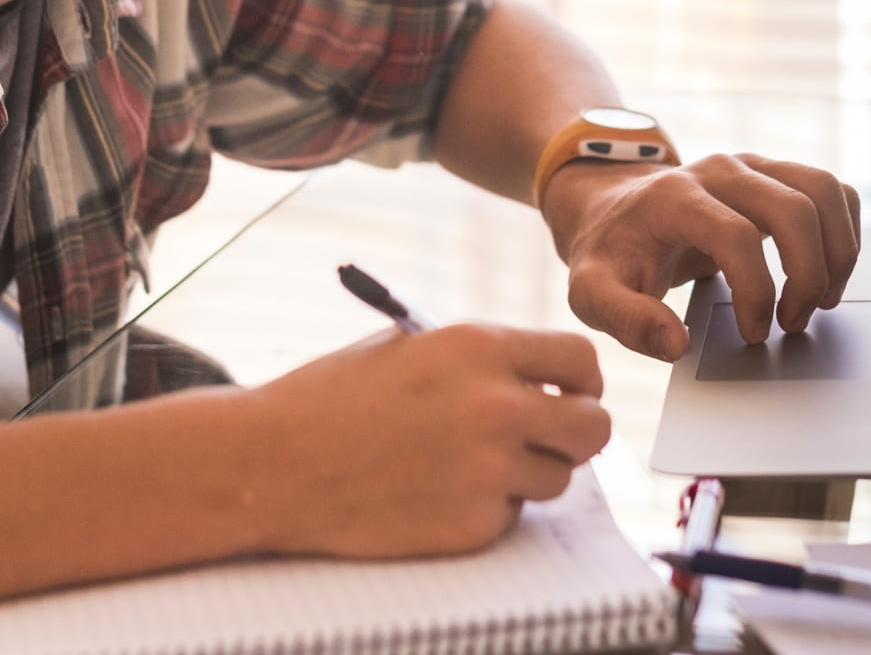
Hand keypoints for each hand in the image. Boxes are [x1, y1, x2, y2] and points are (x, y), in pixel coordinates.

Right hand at [244, 323, 610, 557]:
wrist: (277, 462)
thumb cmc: (335, 397)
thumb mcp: (411, 344)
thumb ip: (483, 357)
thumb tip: (543, 376)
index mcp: (480, 348)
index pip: (581, 360)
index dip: (582, 379)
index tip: (573, 391)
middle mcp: (496, 408)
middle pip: (594, 427)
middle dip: (577, 429)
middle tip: (552, 434)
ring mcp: (488, 472)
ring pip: (558, 477)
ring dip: (529, 472)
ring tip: (472, 461)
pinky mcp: (472, 525)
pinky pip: (512, 516)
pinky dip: (487, 508)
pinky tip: (437, 491)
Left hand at [542, 154, 860, 360]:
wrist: (613, 211)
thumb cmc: (610, 254)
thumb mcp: (591, 293)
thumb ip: (626, 320)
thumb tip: (676, 344)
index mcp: (673, 197)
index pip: (735, 235)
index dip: (755, 291)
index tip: (753, 332)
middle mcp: (719, 170)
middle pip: (793, 208)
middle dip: (807, 274)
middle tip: (794, 323)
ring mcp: (752, 166)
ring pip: (824, 190)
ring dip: (837, 251)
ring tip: (821, 300)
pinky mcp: (774, 174)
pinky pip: (832, 190)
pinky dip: (844, 232)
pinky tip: (827, 272)